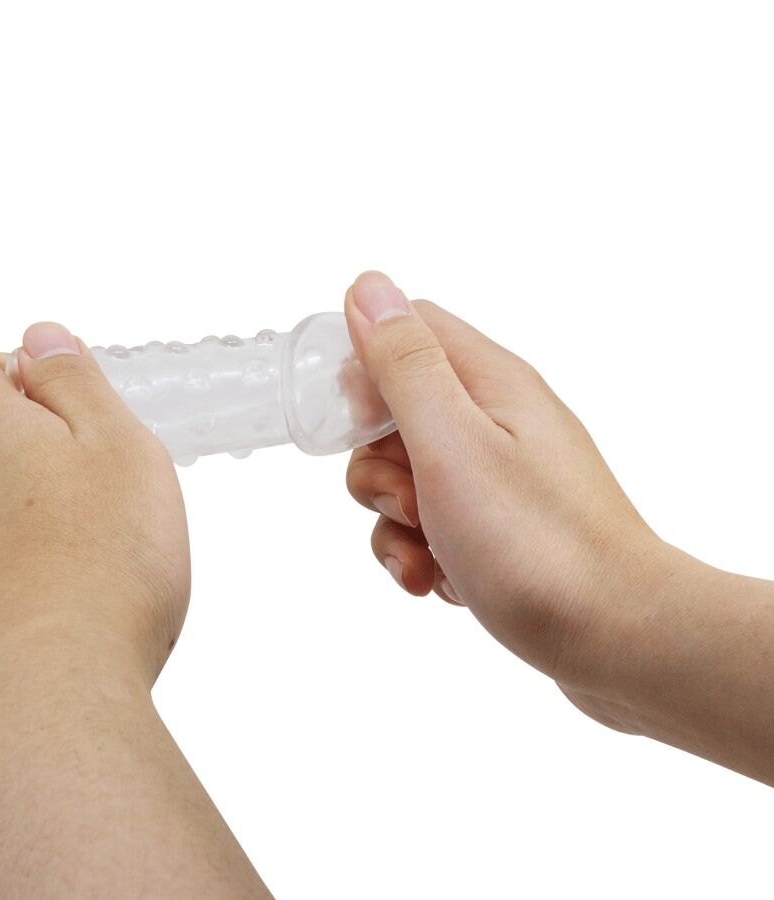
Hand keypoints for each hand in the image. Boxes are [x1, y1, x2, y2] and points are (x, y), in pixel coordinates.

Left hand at [0, 322, 188, 729]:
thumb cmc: (101, 570)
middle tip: (79, 483)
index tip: (60, 403)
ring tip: (73, 555)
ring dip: (0, 515)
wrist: (46, 700)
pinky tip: (44, 607)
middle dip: (7, 446)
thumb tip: (43, 339)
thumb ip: (76, 384)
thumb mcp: (122, 449)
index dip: (10, 374)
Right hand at [344, 271, 666, 690]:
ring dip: (394, 523)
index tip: (352, 425)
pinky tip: (442, 582)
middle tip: (410, 503)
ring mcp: (500, 478)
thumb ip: (405, 366)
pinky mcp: (499, 527)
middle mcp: (497, 422)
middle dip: (375, 466)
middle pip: (397, 414)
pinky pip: (433, 525)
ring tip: (429, 558)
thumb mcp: (452, 444)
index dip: (364, 367)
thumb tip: (369, 288)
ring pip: (408, 478)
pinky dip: (421, 554)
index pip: (409, 329)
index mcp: (491, 383)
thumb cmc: (536, 543)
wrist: (620, 640)